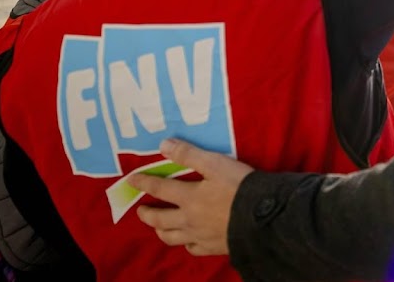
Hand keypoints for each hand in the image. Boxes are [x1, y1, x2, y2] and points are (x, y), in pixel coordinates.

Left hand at [129, 138, 253, 255]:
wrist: (262, 217)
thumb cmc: (239, 187)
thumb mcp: (215, 164)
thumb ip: (189, 154)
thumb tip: (163, 145)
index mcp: (188, 198)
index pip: (159, 189)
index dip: (144, 183)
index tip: (132, 180)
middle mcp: (189, 220)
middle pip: (160, 219)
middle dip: (147, 214)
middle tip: (140, 210)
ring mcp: (200, 236)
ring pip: (172, 237)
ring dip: (161, 231)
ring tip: (158, 227)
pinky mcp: (213, 247)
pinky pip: (193, 248)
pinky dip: (186, 244)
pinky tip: (188, 241)